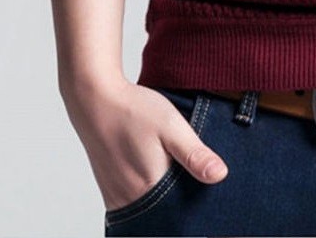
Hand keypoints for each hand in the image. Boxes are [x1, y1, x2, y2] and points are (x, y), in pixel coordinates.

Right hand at [62, 75, 227, 210]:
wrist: (95, 100)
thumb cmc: (133, 111)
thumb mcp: (172, 126)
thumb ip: (194, 153)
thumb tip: (220, 176)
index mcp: (150, 189)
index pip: (181, 215)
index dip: (196, 207)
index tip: (207, 195)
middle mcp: (131, 200)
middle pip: (165, 216)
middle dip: (182, 205)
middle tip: (192, 180)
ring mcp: (117, 198)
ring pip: (150, 211)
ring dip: (166, 202)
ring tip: (177, 178)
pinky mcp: (110, 191)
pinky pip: (135, 205)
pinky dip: (149, 197)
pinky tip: (158, 178)